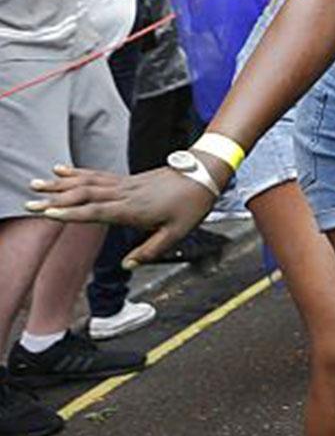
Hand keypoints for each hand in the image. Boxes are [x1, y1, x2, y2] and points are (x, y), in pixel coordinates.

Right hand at [25, 163, 216, 265]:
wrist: (204, 174)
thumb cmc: (192, 205)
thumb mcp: (177, 234)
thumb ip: (151, 250)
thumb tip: (128, 265)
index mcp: (134, 210)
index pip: (97, 212)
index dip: (72, 213)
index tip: (49, 214)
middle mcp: (125, 194)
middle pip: (84, 195)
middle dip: (56, 199)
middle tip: (30, 202)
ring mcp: (125, 184)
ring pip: (87, 183)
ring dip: (60, 184)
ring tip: (37, 183)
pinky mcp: (128, 179)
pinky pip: (97, 175)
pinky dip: (77, 173)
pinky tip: (62, 170)